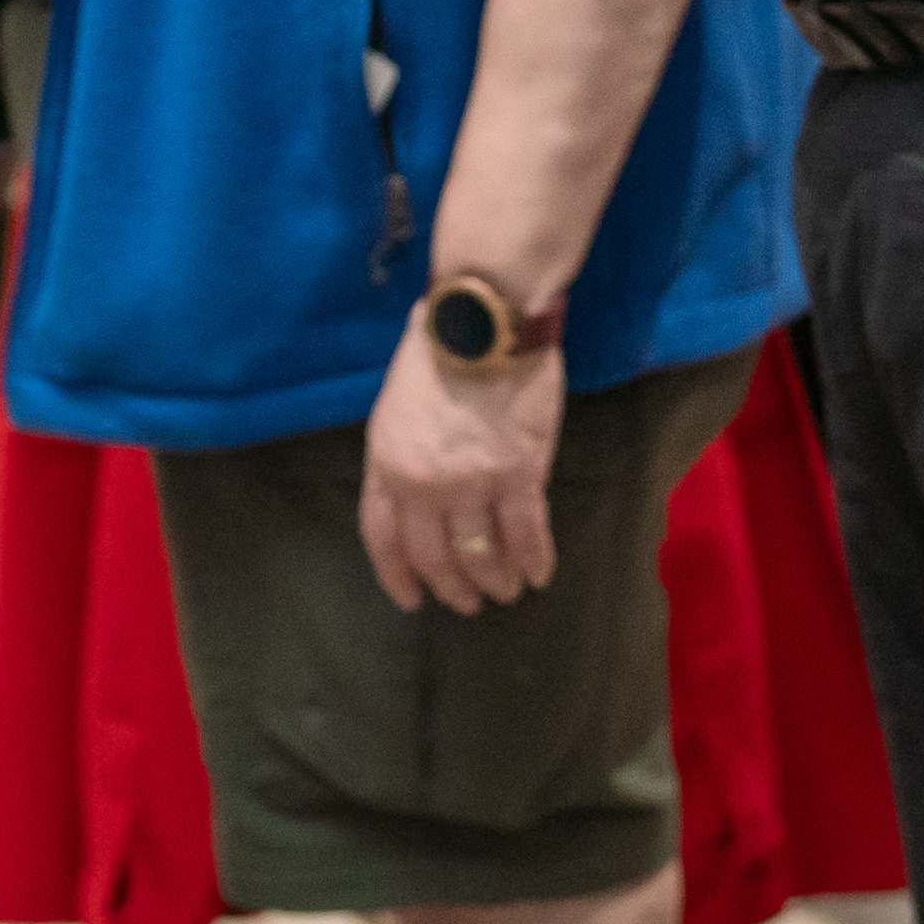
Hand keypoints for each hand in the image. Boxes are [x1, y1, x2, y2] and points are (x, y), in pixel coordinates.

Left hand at [356, 331, 565, 614]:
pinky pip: (526, 534)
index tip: (413, 598)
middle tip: (468, 602)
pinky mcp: (519, 474)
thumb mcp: (396, 406)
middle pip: (434, 555)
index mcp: (386, 464)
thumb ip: (400, 454)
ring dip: (494, 580)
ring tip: (505, 591)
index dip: (398, 576)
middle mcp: (423, 485)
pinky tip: (539, 575)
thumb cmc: (438, 350)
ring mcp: (472, 483)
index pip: (384, 539)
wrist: (484, 321)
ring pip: (481, 554)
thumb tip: (416, 491)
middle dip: (452, 586)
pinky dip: (533, 560)